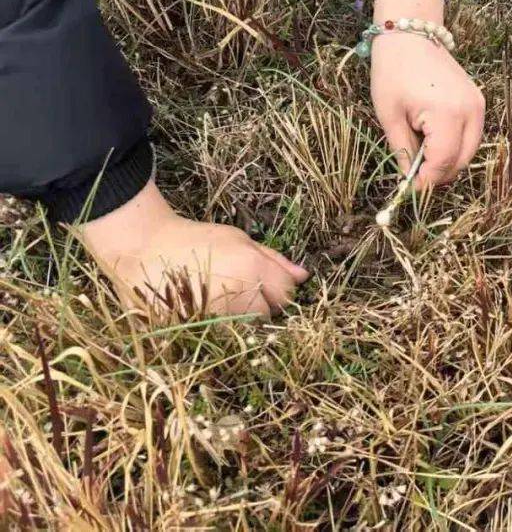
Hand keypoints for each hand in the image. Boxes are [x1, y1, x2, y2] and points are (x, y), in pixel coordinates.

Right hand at [78, 180, 308, 318]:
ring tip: (216, 297)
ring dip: (238, 318)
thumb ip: (274, 259)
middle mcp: (237, 295)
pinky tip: (203, 310)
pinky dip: (216, 328)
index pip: (286, 294)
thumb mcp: (239, 239)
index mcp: (252, 268)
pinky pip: (219, 337)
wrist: (142, 249)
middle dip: (259, 304)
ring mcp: (214, 317)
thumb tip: (304, 276)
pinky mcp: (193, 332)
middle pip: (268, 314)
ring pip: (245, 330)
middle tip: (236, 289)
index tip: (265, 284)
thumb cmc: (195, 239)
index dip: (279, 290)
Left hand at [368, 0, 484, 188]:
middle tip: (414, 176)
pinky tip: (434, 141)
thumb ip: (403, 151)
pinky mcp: (479, 102)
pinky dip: (456, 146)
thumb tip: (409, 180)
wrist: (410, 35)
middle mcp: (471, 111)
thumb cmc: (393, 71)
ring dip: (448, 161)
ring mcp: (479, 105)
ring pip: (469, 151)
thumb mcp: (390, 116)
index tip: (409, 189)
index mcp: (447, 114)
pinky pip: (472, 135)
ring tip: (422, 157)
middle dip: (438, 174)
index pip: (443, 162)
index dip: (426, 181)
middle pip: (460, 161)